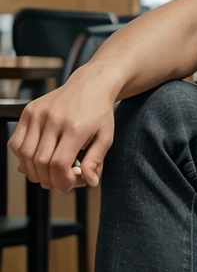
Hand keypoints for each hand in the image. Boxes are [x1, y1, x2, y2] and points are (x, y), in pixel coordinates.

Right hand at [7, 71, 115, 192]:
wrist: (90, 85)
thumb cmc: (99, 113)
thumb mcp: (106, 138)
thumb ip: (96, 161)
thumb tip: (89, 182)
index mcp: (75, 127)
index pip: (58, 164)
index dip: (61, 182)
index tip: (68, 186)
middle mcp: (54, 119)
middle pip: (40, 162)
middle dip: (49, 180)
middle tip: (60, 182)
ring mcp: (38, 114)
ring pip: (25, 154)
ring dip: (34, 172)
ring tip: (48, 174)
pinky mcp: (29, 111)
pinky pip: (16, 142)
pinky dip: (22, 157)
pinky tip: (36, 160)